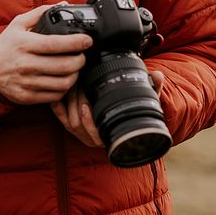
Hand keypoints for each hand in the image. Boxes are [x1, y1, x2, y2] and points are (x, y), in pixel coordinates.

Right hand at [0, 4, 92, 105]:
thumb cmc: (6, 46)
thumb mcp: (18, 25)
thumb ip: (40, 13)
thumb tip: (63, 5)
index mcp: (24, 44)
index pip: (56, 44)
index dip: (77, 42)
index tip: (87, 40)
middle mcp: (25, 64)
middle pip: (64, 66)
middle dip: (80, 60)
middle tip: (82, 56)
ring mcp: (26, 82)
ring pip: (63, 83)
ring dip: (75, 75)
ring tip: (74, 68)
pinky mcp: (28, 96)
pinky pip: (55, 96)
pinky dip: (64, 88)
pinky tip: (63, 80)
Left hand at [50, 68, 167, 147]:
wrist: (125, 120)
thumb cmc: (135, 111)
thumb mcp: (145, 101)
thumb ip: (152, 88)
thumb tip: (158, 75)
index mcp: (110, 136)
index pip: (94, 133)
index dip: (88, 120)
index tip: (87, 103)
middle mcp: (94, 139)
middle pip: (78, 125)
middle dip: (77, 103)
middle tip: (78, 84)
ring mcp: (81, 133)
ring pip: (69, 121)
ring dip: (69, 103)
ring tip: (73, 84)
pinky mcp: (70, 125)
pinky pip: (60, 117)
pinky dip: (57, 106)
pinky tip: (57, 93)